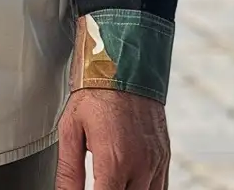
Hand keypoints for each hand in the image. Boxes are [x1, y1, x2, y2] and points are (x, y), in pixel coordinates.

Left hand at [55, 89, 170, 189]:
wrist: (127, 58)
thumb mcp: (71, 129)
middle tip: (97, 185)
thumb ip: (68, 174)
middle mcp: (141, 164)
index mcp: (115, 161)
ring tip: (110, 184)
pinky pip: (160, 189)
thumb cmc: (97, 89)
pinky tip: (129, 186)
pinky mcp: (165, 154)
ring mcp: (156, 161)